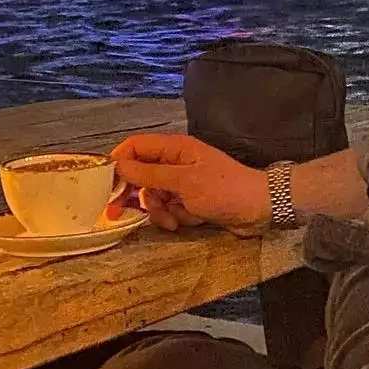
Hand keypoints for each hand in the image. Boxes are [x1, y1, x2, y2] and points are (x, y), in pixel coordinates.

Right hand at [110, 134, 270, 235]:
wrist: (261, 209)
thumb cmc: (225, 189)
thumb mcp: (184, 182)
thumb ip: (149, 175)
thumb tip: (118, 165)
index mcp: (175, 148)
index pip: (135, 146)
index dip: (119, 162)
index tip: (107, 184)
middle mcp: (177, 162)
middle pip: (141, 174)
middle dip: (135, 194)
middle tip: (117, 212)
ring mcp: (184, 182)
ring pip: (154, 196)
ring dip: (159, 211)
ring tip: (172, 220)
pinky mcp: (191, 201)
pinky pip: (170, 208)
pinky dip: (174, 217)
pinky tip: (186, 222)